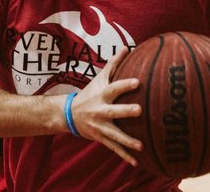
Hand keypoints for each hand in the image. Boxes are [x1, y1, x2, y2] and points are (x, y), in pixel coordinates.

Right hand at [70, 47, 142, 165]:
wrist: (69, 114)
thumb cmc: (90, 93)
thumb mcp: (99, 78)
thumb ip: (114, 64)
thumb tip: (126, 47)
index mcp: (102, 95)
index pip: (114, 88)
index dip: (125, 85)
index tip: (138, 82)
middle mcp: (100, 111)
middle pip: (113, 111)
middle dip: (125, 112)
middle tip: (139, 110)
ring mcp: (100, 126)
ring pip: (114, 134)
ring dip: (127, 140)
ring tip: (140, 145)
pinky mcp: (101, 138)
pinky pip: (114, 148)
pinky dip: (124, 155)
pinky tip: (136, 162)